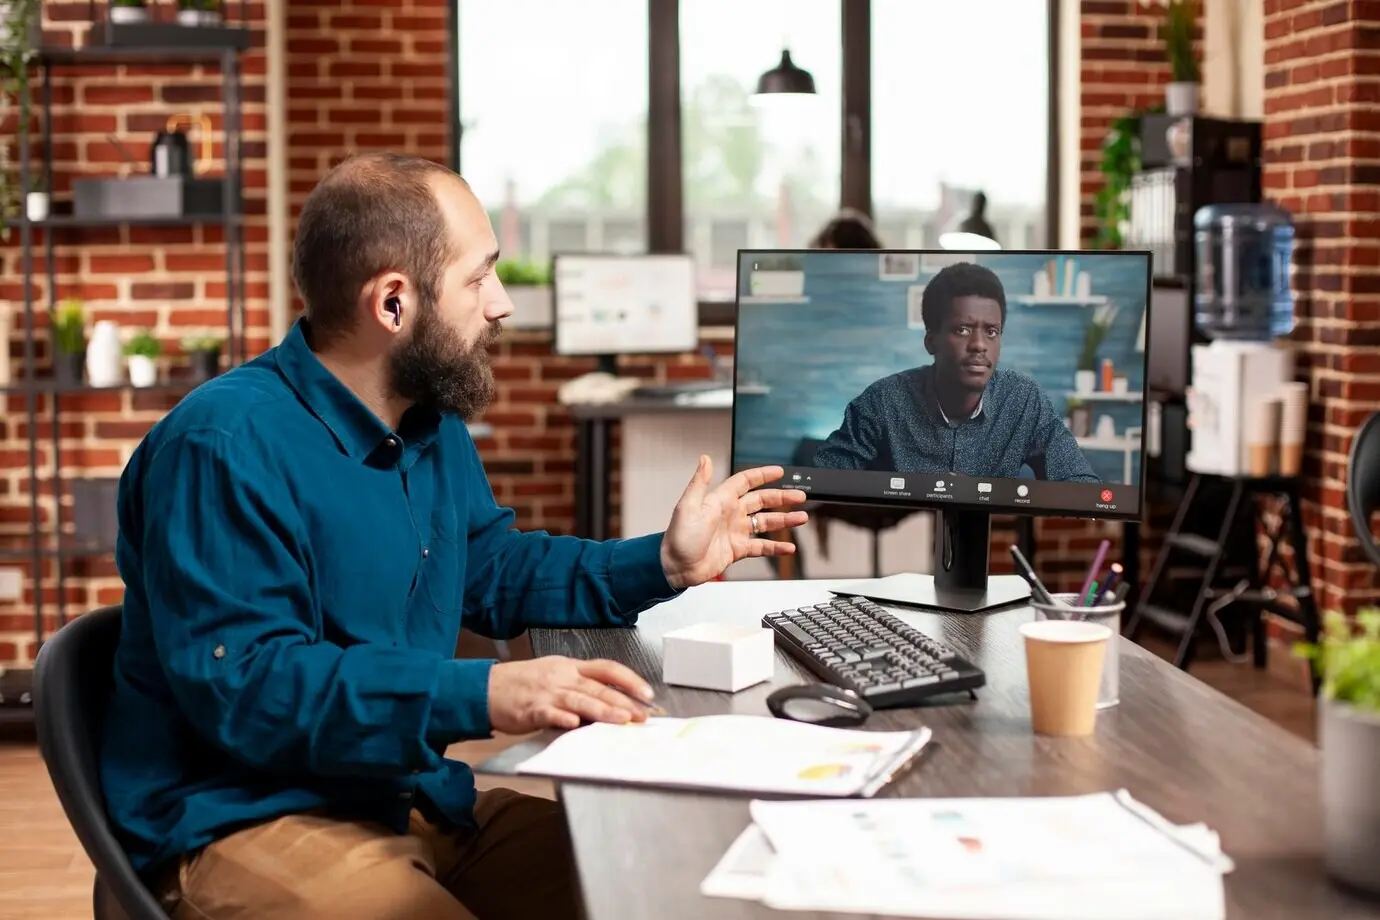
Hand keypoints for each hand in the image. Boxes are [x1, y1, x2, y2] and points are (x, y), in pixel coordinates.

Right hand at [487, 656, 655, 732]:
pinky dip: (562, 718)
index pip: (606, 669)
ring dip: (602, 709)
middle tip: (643, 715)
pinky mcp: (530, 709)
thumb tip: (614, 704)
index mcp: (570, 667)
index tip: (648, 693)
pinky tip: (574, 724)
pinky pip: (548, 713)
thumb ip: (582, 688)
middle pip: (597, 686)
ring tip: (622, 719)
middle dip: (623, 701)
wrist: (486, 687)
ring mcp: (546, 692)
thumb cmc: (524, 684)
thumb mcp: (556, 677)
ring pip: (579, 699)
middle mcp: (562, 677)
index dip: (629, 679)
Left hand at [660, 455, 808, 589]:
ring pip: (765, 522)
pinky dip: (776, 547)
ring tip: (801, 518)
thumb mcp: (688, 506)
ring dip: (784, 520)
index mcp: (720, 500)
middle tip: (800, 495)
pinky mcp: (737, 550)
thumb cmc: (678, 537)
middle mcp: (730, 514)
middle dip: (781, 497)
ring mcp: (735, 532)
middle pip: (761, 501)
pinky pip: (761, 546)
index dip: (762, 475)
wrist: (675, 567)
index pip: (745, 482)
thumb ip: (700, 482)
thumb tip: (704, 458)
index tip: (779, 471)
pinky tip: (788, 548)